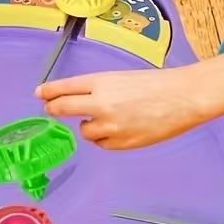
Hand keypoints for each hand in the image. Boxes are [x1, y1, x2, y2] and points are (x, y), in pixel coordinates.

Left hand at [35, 67, 215, 149]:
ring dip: (89, 126)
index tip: (39, 94)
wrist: (184, 97)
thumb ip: (98, 89)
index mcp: (101, 83)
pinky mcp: (121, 143)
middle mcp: (100, 104)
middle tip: (50, 109)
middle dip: (54, 109)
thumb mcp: (122, 78)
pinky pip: (103, 144)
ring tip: (109, 118)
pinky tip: (122, 129)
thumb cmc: (157, 84)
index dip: (48, 91)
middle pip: (63, 108)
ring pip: (84, 131)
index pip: (64, 87)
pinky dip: (106, 138)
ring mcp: (110, 126)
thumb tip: (75, 99)